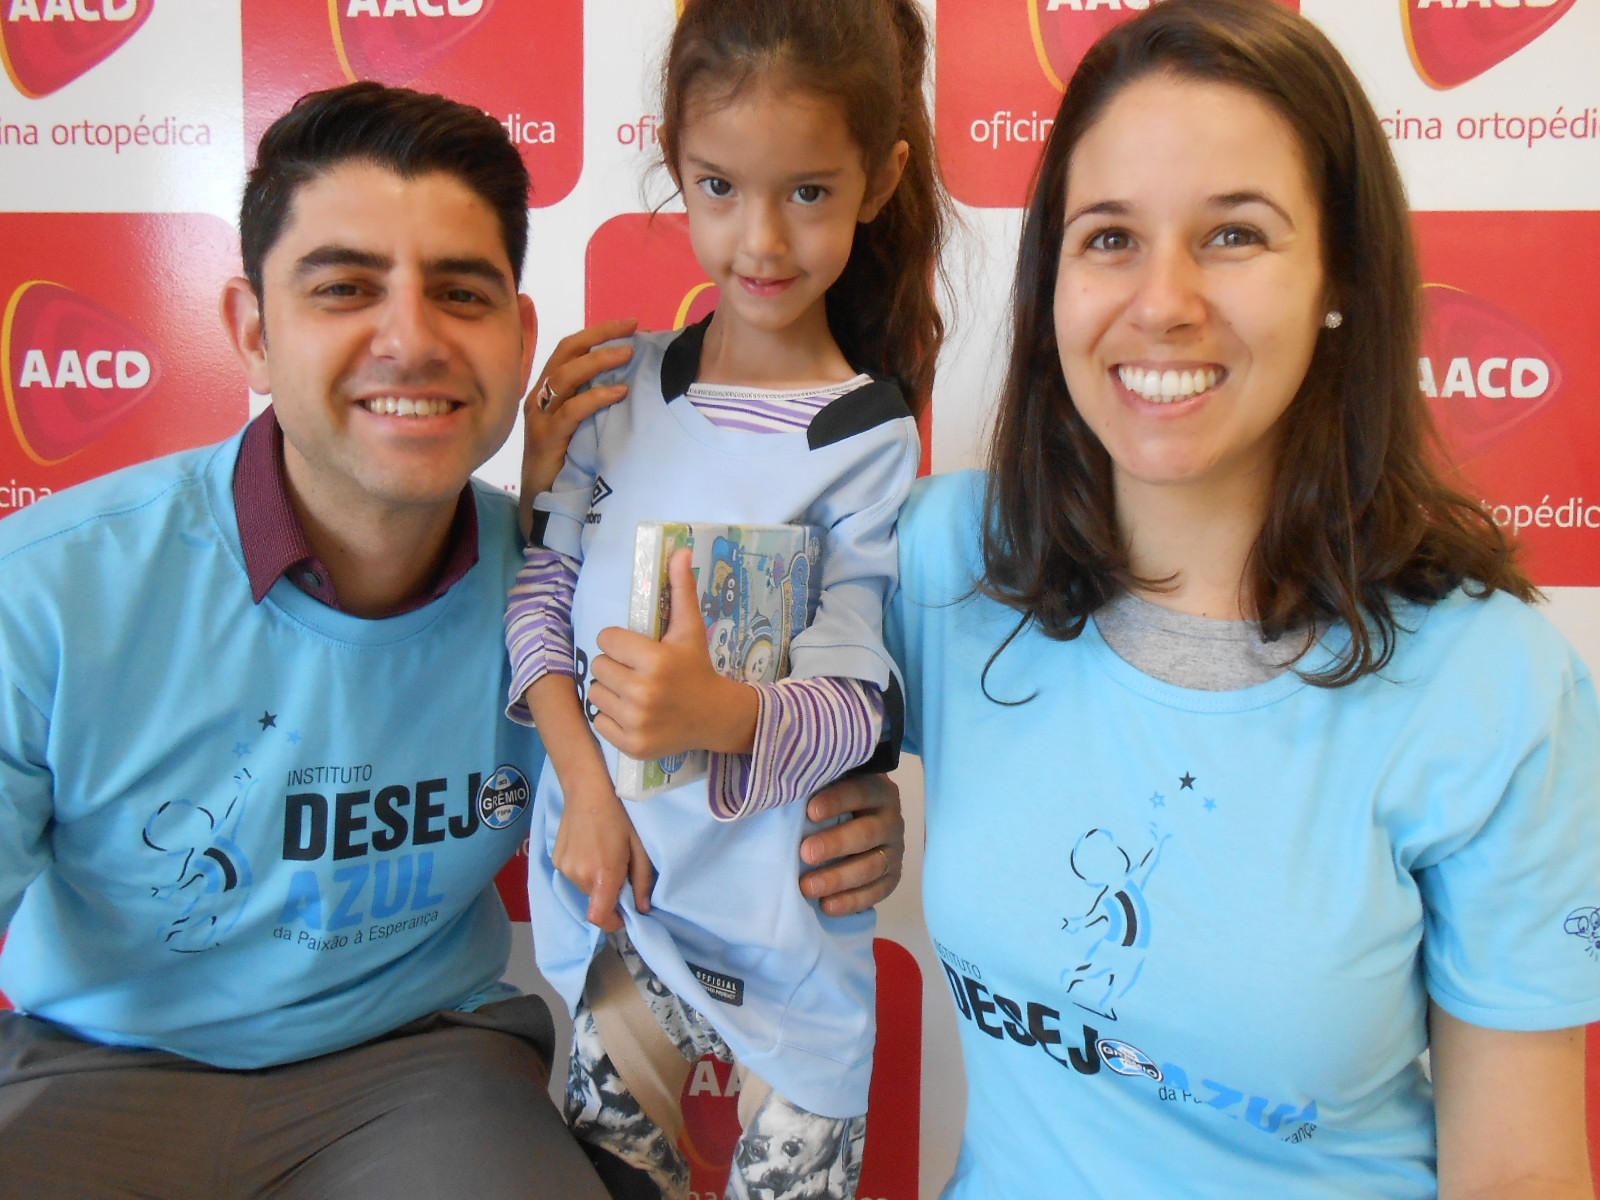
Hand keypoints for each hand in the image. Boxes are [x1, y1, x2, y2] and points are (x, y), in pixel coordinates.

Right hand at [522, 319, 636, 505]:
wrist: (542, 503)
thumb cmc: (565, 463)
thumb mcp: (582, 425)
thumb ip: (594, 402)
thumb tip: (629, 378)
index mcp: (548, 390)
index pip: (569, 348)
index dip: (598, 333)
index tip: (629, 324)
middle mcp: (540, 397)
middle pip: (566, 353)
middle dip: (599, 336)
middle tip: (632, 330)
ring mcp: (540, 417)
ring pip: (566, 376)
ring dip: (599, 361)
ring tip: (628, 355)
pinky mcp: (546, 439)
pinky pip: (571, 411)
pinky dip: (596, 397)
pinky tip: (620, 392)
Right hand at [553, 770, 654, 932]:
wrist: (588, 788)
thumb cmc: (620, 814)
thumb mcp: (640, 847)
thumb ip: (642, 881)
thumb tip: (642, 909)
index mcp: (602, 875)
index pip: (599, 918)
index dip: (613, 923)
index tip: (624, 914)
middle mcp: (578, 876)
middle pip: (595, 901)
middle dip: (609, 893)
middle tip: (621, 869)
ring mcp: (564, 867)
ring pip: (584, 888)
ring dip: (596, 880)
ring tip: (604, 853)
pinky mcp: (556, 858)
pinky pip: (573, 874)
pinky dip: (584, 869)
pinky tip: (590, 847)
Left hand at [591, 549, 757, 759]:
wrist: (715, 717)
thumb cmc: (697, 668)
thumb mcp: (690, 628)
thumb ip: (681, 590)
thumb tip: (678, 550)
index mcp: (656, 661)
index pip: (606, 639)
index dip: (619, 641)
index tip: (636, 649)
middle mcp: (644, 693)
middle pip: (598, 666)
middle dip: (615, 665)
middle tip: (637, 671)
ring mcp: (637, 722)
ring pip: (595, 693)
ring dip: (610, 690)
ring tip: (634, 691)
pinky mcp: (631, 745)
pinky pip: (599, 721)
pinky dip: (611, 717)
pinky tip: (634, 713)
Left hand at [800, 774, 904, 915]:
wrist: (858, 822)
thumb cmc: (832, 801)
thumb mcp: (829, 785)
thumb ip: (813, 784)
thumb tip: (783, 789)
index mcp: (876, 790)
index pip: (860, 791)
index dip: (837, 801)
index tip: (810, 811)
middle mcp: (890, 820)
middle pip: (867, 833)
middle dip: (836, 844)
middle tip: (806, 853)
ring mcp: (893, 850)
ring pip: (872, 866)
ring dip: (839, 879)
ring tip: (807, 887)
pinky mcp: (892, 876)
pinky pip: (877, 892)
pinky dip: (852, 901)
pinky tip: (827, 906)